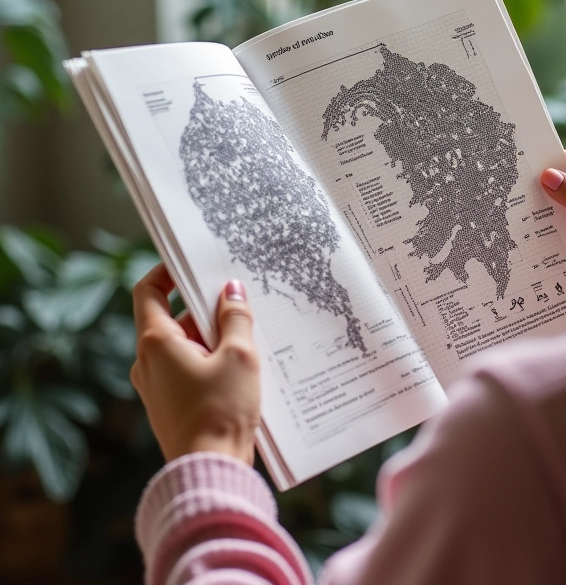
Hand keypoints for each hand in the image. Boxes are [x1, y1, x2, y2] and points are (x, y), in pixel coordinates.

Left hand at [130, 264, 260, 464]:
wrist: (211, 470)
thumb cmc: (221, 411)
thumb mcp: (239, 355)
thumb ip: (235, 317)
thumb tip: (233, 291)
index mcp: (156, 343)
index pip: (148, 292)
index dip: (166, 272)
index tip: (190, 264)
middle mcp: (149, 362)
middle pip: (172, 318)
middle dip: (205, 309)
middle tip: (238, 303)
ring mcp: (157, 385)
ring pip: (183, 345)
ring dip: (212, 337)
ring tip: (247, 340)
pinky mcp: (170, 403)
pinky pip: (188, 368)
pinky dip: (210, 360)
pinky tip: (240, 368)